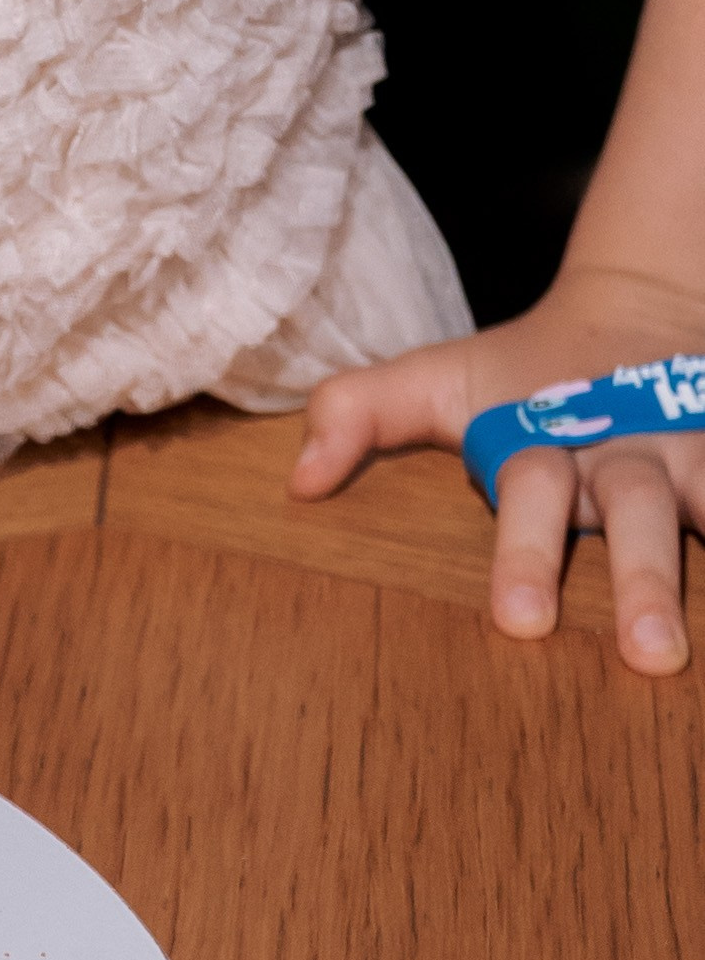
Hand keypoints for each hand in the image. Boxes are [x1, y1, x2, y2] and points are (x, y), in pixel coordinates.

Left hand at [290, 267, 704, 675]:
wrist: (638, 306)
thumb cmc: (520, 372)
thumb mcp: (436, 380)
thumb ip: (357, 414)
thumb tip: (296, 484)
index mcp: (541, 439)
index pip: (528, 494)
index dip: (522, 555)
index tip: (521, 622)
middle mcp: (623, 452)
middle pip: (634, 512)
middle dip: (643, 580)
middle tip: (648, 653)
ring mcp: (691, 457)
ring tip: (703, 646)